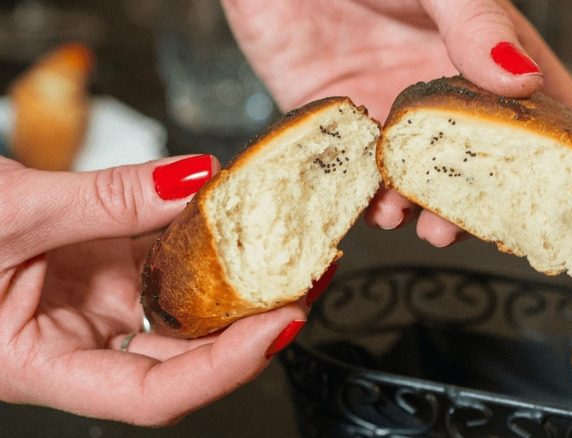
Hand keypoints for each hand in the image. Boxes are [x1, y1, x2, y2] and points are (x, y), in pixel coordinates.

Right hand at [0, 155, 311, 425]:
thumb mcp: (9, 214)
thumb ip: (104, 198)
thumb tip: (192, 179)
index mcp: (45, 364)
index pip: (154, 392)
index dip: (225, 368)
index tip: (281, 326)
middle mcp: (83, 341)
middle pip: (185, 352)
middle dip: (254, 320)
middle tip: (308, 277)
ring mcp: (98, 302)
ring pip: (182, 302)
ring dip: (238, 277)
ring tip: (289, 243)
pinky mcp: (105, 264)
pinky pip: (164, 256)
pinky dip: (201, 236)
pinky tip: (235, 216)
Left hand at [222, 0, 571, 246]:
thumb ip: (477, 25)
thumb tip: (523, 80)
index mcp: (489, 56)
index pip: (559, 115)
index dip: (571, 159)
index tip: (560, 196)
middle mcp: (448, 95)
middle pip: (490, 169)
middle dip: (484, 206)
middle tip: (460, 223)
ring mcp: (396, 115)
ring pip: (427, 185)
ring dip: (424, 211)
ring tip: (408, 215)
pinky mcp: (341, 126)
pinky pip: (362, 179)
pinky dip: (370, 201)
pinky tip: (371, 201)